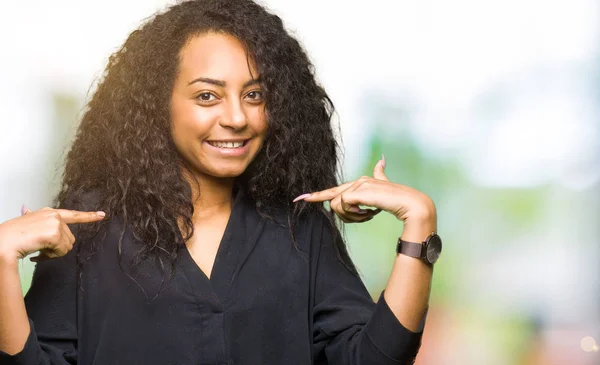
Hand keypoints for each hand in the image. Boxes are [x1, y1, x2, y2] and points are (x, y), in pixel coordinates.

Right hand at [0, 205, 105, 263]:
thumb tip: (26, 208)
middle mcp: (54, 215)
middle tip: (41, 250)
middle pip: (70, 238)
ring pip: (66, 246)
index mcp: (48, 212)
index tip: (102, 215)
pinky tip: (38, 254)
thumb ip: (30, 216)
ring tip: (37, 250)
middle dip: (58, 248)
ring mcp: (55, 223)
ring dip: (53, 253)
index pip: (72, 214)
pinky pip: (61, 251)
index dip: (88, 216)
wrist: (2, 242)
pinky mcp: (55, 233)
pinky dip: (50, 256)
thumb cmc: (10, 235)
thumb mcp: (24, 222)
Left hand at [293, 155, 435, 238]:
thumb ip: (380, 174)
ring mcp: (359, 185)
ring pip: (338, 207)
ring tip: (369, 215)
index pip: (335, 191)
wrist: (411, 204)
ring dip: (353, 217)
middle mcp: (358, 181)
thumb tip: (382, 159)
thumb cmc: (399, 201)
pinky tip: (371, 213)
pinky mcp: (359, 191)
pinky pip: (345, 207)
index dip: (318, 195)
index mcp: (361, 182)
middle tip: (362, 216)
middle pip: (334, 202)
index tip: (300, 199)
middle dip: (343, 215)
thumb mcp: (385, 189)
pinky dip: (357, 215)